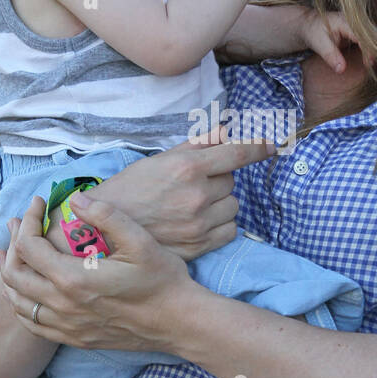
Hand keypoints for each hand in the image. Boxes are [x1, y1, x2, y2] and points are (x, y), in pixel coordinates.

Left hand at [0, 196, 194, 353]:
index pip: (29, 246)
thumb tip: (77, 199)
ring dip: (10, 275)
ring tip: (10, 255)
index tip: (39, 204)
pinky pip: (32, 324)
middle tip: (19, 224)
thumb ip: (107, 216)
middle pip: (15, 274)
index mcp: (74, 279)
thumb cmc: (163, 280)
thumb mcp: (140, 241)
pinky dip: (21, 304)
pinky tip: (25, 293)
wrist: (179, 323)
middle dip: (12, 243)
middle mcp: (63, 305)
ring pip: (18, 302)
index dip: (28, 220)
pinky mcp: (74, 338)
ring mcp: (67, 325)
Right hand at [68, 131, 275, 260]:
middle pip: (231, 180)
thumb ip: (196, 146)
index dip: (258, 146)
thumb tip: (226, 131)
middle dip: (217, 179)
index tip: (272, 144)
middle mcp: (197, 195)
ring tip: (190, 206)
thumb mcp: (157, 160)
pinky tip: (197, 223)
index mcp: (187, 167)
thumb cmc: (128, 191)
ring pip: (233, 206)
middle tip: (190, 185)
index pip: (237, 152)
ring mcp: (200, 223)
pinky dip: (220, 225)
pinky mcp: (200, 246)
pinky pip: (230, 230)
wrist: (103, 233)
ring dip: (219, 203)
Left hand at [298, 7, 376, 72]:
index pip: (364, 37)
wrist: (310, 22)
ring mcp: (361, 18)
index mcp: (346, 21)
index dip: (370, 51)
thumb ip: (330, 55)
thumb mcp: (318, 43)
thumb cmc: (314, 32)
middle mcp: (357, 18)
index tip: (372, 65)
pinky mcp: (363, 21)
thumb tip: (341, 69)